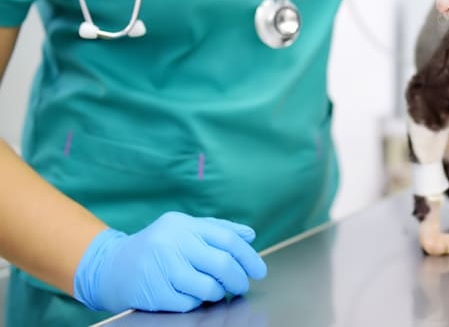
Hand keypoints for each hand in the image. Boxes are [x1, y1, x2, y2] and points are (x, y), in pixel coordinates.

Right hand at [73, 212, 267, 312]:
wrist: (110, 266)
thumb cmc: (157, 247)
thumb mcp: (184, 229)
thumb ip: (218, 230)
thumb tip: (250, 235)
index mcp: (184, 224)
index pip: (227, 239)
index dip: (248, 257)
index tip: (259, 271)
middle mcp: (172, 242)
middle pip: (221, 263)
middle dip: (238, 279)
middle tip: (242, 286)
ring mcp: (161, 268)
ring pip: (207, 287)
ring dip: (219, 293)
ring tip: (218, 291)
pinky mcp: (153, 292)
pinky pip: (189, 303)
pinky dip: (197, 303)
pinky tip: (194, 297)